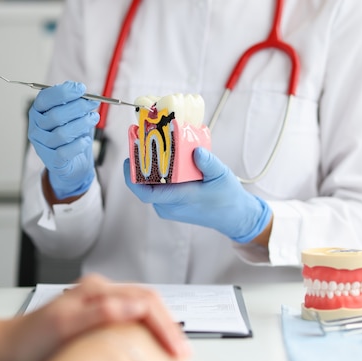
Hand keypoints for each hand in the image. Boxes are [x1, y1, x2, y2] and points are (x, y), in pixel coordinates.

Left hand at [5, 274, 189, 360]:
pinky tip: (151, 342)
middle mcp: (100, 289)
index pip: (144, 300)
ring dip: (160, 326)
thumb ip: (99, 313)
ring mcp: (99, 298)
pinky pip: (132, 314)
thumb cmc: (32, 338)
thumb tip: (133, 306)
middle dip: (169, 326)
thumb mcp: (64, 326)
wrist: (10, 344)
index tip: (176, 350)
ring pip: (142, 306)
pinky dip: (147, 327)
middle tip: (181, 353)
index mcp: (96, 288)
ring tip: (173, 349)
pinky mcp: (97, 310)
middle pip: (148, 300)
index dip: (165, 326)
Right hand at [28, 81, 99, 199]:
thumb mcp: (72, 114)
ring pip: (61, 134)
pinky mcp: (51, 161)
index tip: (82, 89)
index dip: (63, 92)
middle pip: (55, 116)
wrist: (72, 163)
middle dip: (78, 107)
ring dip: (82, 124)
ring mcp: (42, 146)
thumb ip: (75, 102)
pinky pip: (64, 152)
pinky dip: (78, 145)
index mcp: (38, 112)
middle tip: (93, 104)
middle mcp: (36, 128)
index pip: (45, 99)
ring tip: (93, 119)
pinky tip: (86, 140)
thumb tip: (84, 92)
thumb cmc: (71, 134)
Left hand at [123, 147, 271, 242]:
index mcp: (179, 199)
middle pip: (145, 186)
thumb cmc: (227, 197)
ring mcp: (168, 208)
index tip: (128, 160)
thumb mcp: (221, 175)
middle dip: (139, 166)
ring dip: (147, 170)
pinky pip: (157, 190)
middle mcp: (169, 207)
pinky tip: (160, 161)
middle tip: (139, 144)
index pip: (146, 193)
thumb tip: (196, 151)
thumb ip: (208, 163)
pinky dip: (155, 176)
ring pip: (150, 188)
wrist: (233, 216)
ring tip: (148, 149)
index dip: (132, 178)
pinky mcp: (170, 206)